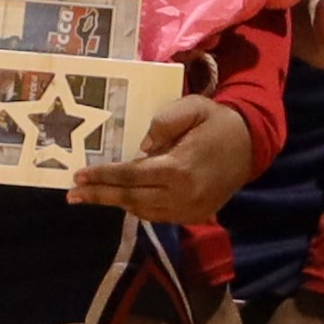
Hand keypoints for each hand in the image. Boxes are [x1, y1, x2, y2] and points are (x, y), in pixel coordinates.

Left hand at [72, 88, 258, 222]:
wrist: (252, 145)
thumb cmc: (217, 122)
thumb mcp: (193, 107)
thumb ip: (164, 123)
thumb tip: (140, 147)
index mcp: (179, 168)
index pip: (131, 175)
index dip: (103, 176)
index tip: (78, 176)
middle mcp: (182, 195)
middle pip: (131, 198)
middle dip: (99, 196)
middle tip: (72, 195)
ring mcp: (188, 209)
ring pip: (142, 211)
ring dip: (116, 203)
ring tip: (90, 196)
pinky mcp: (194, 215)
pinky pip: (158, 216)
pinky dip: (138, 207)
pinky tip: (122, 198)